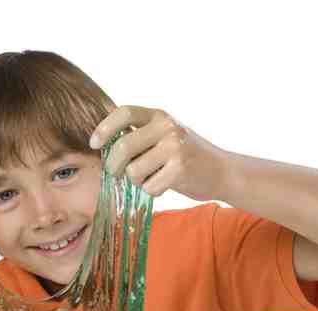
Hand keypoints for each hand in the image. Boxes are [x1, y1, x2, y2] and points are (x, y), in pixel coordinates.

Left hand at [89, 105, 234, 200]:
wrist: (222, 171)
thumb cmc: (186, 157)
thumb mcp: (164, 136)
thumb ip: (140, 136)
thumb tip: (102, 146)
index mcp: (159, 116)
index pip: (124, 112)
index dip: (104, 128)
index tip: (94, 144)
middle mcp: (167, 126)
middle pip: (123, 147)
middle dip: (113, 166)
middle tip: (115, 174)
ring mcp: (175, 147)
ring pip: (133, 171)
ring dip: (137, 181)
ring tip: (151, 178)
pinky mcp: (181, 168)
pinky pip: (149, 187)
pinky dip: (152, 191)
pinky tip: (165, 185)